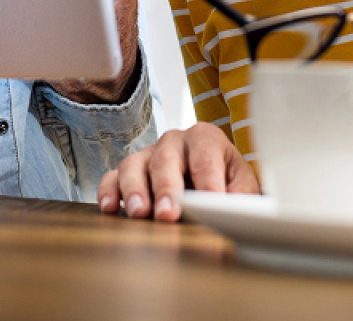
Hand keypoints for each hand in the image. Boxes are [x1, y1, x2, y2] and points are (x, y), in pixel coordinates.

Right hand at [98, 123, 259, 220]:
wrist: (214, 177)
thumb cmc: (227, 180)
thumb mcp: (243, 183)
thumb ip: (242, 195)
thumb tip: (237, 208)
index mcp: (205, 138)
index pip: (205, 159)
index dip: (207, 184)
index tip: (210, 205)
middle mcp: (174, 141)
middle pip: (166, 159)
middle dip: (167, 188)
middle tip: (168, 214)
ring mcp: (149, 154)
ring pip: (134, 164)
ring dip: (134, 189)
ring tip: (139, 213)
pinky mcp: (131, 170)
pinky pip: (112, 176)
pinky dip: (109, 191)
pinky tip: (110, 208)